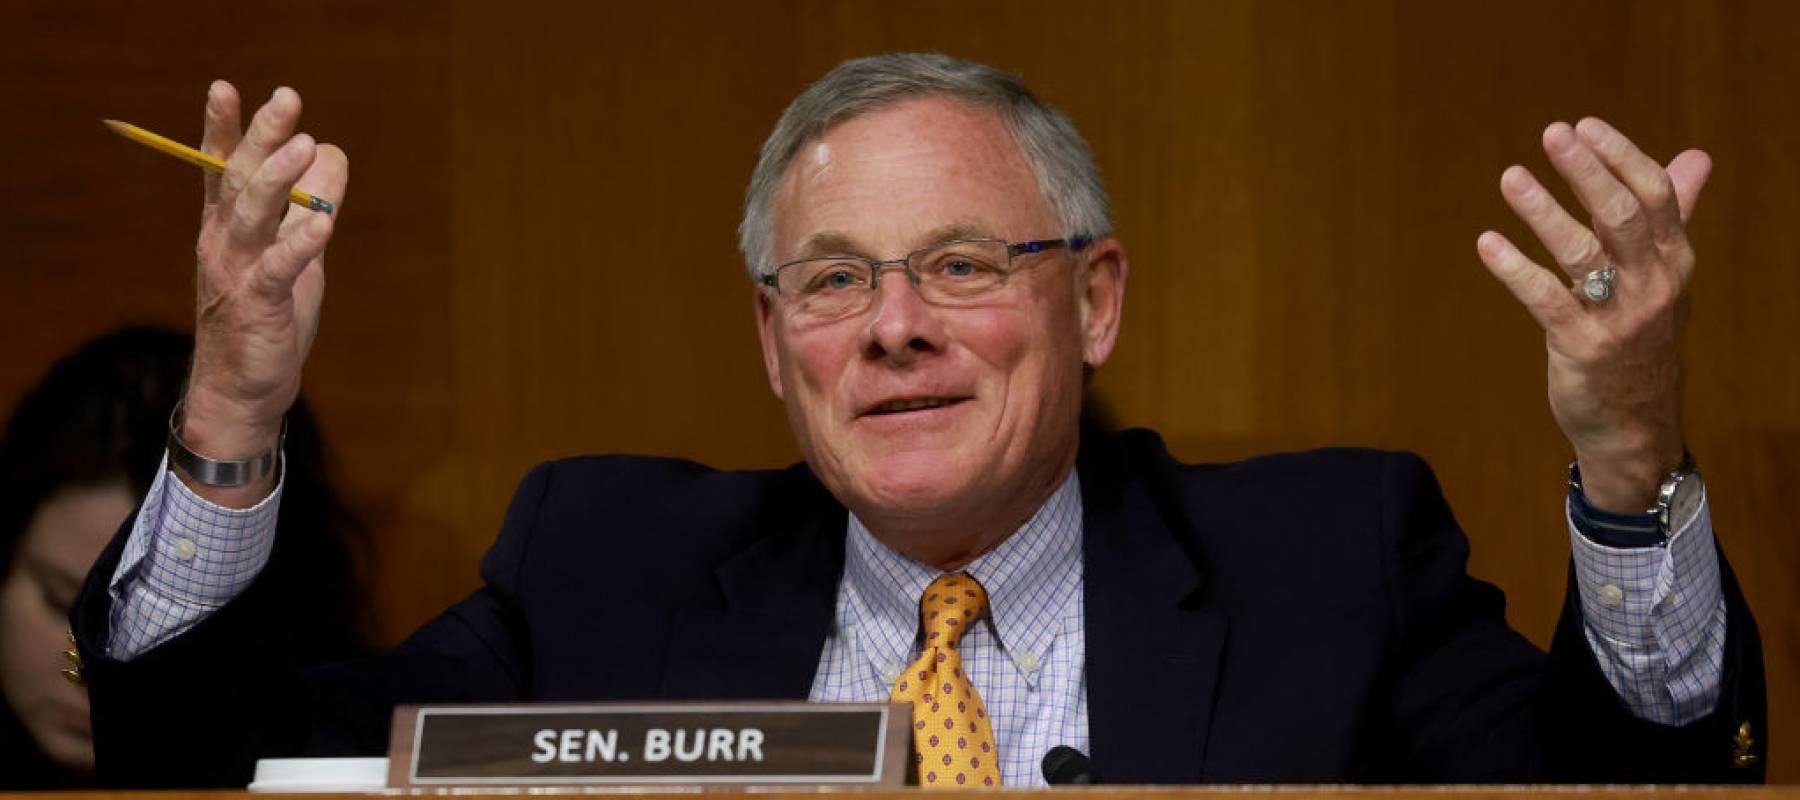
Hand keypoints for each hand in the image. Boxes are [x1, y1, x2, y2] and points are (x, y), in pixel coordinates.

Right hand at [181, 81, 347, 505]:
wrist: (242, 388)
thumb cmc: (267, 313)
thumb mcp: (292, 251)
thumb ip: (307, 203)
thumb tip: (330, 151)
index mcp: (226, 226)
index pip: (219, 167)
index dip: (223, 128)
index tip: (224, 87)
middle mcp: (222, 242)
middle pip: (239, 178)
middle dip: (262, 135)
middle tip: (287, 98)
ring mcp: (236, 272)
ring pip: (252, 215)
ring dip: (278, 178)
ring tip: (304, 144)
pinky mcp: (258, 306)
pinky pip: (277, 269)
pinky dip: (299, 245)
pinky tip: (321, 225)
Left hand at [1475, 118, 1705, 512]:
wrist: (1635, 424)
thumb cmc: (1643, 339)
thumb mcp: (1666, 278)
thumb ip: (1675, 215)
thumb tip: (1696, 157)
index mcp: (1674, 260)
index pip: (1655, 195)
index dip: (1620, 157)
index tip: (1584, 126)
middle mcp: (1653, 284)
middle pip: (1623, 215)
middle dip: (1588, 170)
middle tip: (1554, 133)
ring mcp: (1619, 317)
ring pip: (1582, 253)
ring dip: (1544, 211)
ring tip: (1511, 176)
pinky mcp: (1582, 346)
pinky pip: (1546, 300)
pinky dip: (1514, 269)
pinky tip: (1487, 243)